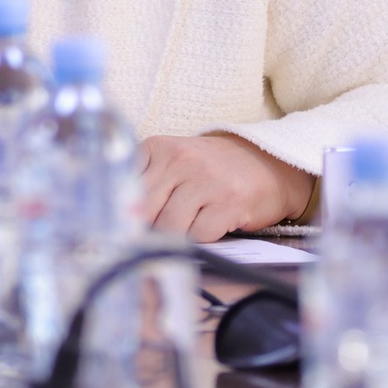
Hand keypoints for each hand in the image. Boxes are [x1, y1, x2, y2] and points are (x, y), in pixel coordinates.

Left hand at [138, 133, 314, 242]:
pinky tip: (211, 224)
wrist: (266, 164)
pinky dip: (202, 239)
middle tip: (160, 232)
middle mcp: (180, 159)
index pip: (123, 188)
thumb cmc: (209, 171)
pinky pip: (198, 236)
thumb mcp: (172, 164)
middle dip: (150, 230)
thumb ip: (144, 185)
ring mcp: (206, 179)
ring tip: (190, 224)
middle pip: (144, 212)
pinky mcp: (229, 203)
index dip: (124, 214)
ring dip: (177, 236)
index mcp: (158, 147)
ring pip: (170, 228)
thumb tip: (121, 224)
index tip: (128, 225)